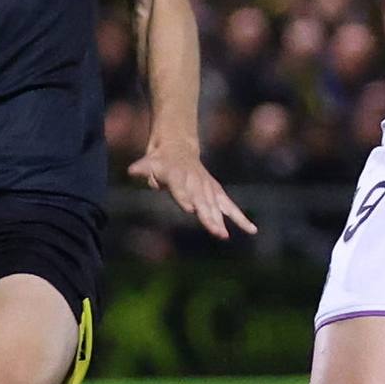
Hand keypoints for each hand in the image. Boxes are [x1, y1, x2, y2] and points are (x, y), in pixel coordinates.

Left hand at [127, 140, 256, 241]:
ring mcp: (207, 187)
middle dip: (208, 216)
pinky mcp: (216, 192)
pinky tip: (252, 230)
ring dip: (220, 221)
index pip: (181, 188)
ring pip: (215, 205)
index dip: (185, 197)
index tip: (190, 209)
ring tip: (223, 236)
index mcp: (178, 175)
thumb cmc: (159, 161)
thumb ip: (141, 168)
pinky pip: (229, 206)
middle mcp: (195, 181)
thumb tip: (132, 170)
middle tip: (214, 231)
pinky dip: (240, 218)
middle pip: (202, 201)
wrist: (178, 148)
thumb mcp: (148, 162)